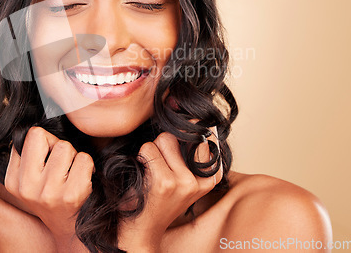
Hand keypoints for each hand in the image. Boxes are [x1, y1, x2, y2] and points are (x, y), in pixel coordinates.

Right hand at [4, 126, 94, 250]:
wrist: (69, 228)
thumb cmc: (52, 195)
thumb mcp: (29, 179)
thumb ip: (27, 154)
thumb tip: (37, 126)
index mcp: (13, 180)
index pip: (31, 135)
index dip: (45, 141)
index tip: (48, 156)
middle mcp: (27, 187)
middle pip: (46, 138)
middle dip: (57, 145)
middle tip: (62, 163)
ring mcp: (49, 193)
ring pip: (65, 147)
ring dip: (74, 156)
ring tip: (71, 172)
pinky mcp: (71, 196)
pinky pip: (84, 159)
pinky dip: (88, 166)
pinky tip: (82, 179)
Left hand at [118, 123, 222, 250]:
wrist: (142, 231)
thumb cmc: (157, 199)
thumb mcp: (181, 176)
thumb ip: (188, 151)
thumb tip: (189, 118)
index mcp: (210, 176)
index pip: (202, 135)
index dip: (184, 132)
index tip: (175, 143)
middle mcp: (202, 180)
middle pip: (177, 135)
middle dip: (162, 144)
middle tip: (158, 167)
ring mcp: (185, 182)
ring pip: (163, 140)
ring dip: (150, 152)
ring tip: (151, 172)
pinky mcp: (166, 183)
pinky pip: (148, 150)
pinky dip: (141, 159)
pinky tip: (144, 178)